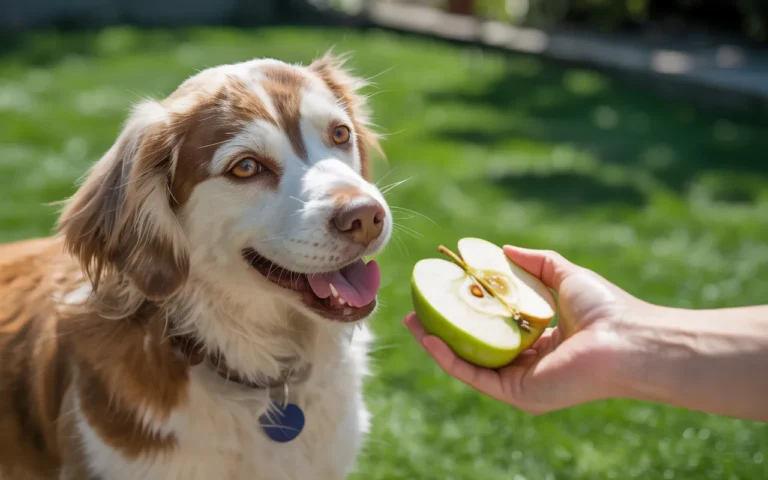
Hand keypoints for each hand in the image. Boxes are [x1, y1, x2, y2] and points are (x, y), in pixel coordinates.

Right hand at [404, 245, 652, 413]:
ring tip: (412, 323)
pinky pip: (476, 377)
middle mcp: (528, 364)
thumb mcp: (563, 275)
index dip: (467, 310)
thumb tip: (504, 248)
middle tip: (416, 310)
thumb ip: (536, 262)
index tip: (443, 291)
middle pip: (476, 346)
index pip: (494, 327)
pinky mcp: (518, 394)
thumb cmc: (605, 308)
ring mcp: (521, 381)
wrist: (627, 339)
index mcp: (540, 340)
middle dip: (443, 329)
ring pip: (470, 363)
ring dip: (437, 345)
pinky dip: (450, 360)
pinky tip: (430, 339)